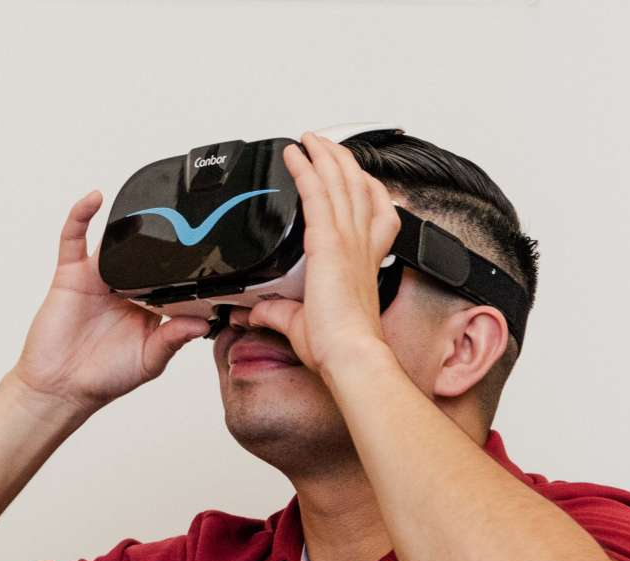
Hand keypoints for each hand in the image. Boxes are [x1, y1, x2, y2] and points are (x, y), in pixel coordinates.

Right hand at [10, 191, 211, 413]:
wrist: (60, 388)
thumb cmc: (103, 378)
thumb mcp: (149, 360)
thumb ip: (172, 339)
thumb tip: (201, 322)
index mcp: (148, 305)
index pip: (173, 275)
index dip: (188, 263)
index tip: (210, 247)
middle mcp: (124, 287)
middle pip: (146, 251)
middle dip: (162, 234)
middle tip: (183, 214)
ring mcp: (97, 278)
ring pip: (114, 240)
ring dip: (126, 219)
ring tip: (149, 201)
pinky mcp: (71, 275)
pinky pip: (73, 239)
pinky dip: (80, 216)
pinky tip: (93, 199)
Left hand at [242, 133, 400, 372]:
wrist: (347, 352)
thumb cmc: (336, 345)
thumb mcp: (300, 323)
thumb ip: (276, 313)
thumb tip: (254, 314)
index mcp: (364, 261)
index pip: (374, 213)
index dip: (367, 189)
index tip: (356, 176)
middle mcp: (361, 245)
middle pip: (357, 187)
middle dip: (342, 161)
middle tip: (326, 145)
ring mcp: (347, 240)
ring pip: (340, 182)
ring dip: (325, 155)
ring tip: (311, 139)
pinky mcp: (328, 241)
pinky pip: (317, 193)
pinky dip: (306, 168)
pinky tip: (295, 154)